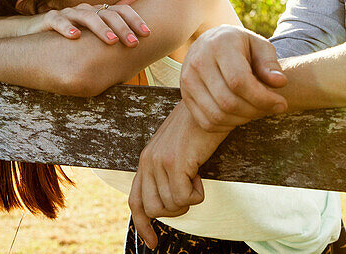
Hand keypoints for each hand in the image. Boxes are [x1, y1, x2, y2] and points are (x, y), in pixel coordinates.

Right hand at [31, 0, 149, 46]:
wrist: (33, 30)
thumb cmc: (67, 31)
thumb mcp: (91, 27)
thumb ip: (111, 16)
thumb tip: (135, 2)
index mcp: (96, 12)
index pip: (119, 10)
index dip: (134, 20)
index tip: (147, 34)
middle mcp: (84, 9)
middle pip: (107, 14)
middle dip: (122, 28)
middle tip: (134, 42)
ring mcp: (67, 13)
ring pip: (86, 16)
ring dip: (100, 28)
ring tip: (111, 40)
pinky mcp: (50, 20)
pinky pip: (59, 21)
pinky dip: (67, 28)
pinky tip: (76, 37)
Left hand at [128, 103, 228, 248]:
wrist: (209, 106)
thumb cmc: (199, 130)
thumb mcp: (177, 151)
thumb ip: (167, 172)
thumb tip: (169, 202)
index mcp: (146, 160)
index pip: (136, 201)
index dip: (142, 225)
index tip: (152, 244)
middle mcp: (147, 161)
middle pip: (154, 209)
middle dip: (175, 208)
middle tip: (190, 190)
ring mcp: (159, 162)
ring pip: (171, 205)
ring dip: (189, 199)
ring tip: (196, 176)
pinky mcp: (174, 162)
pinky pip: (184, 198)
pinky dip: (198, 193)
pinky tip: (201, 173)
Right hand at [180, 25, 287, 131]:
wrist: (211, 43)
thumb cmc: (241, 46)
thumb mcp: (259, 46)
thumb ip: (269, 64)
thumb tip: (280, 82)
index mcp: (219, 45)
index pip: (239, 81)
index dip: (263, 98)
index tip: (281, 104)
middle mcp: (198, 61)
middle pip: (228, 102)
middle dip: (255, 111)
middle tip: (270, 108)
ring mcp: (188, 80)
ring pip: (217, 115)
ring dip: (243, 120)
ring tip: (256, 111)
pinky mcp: (185, 96)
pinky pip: (207, 122)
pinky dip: (227, 126)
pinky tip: (240, 115)